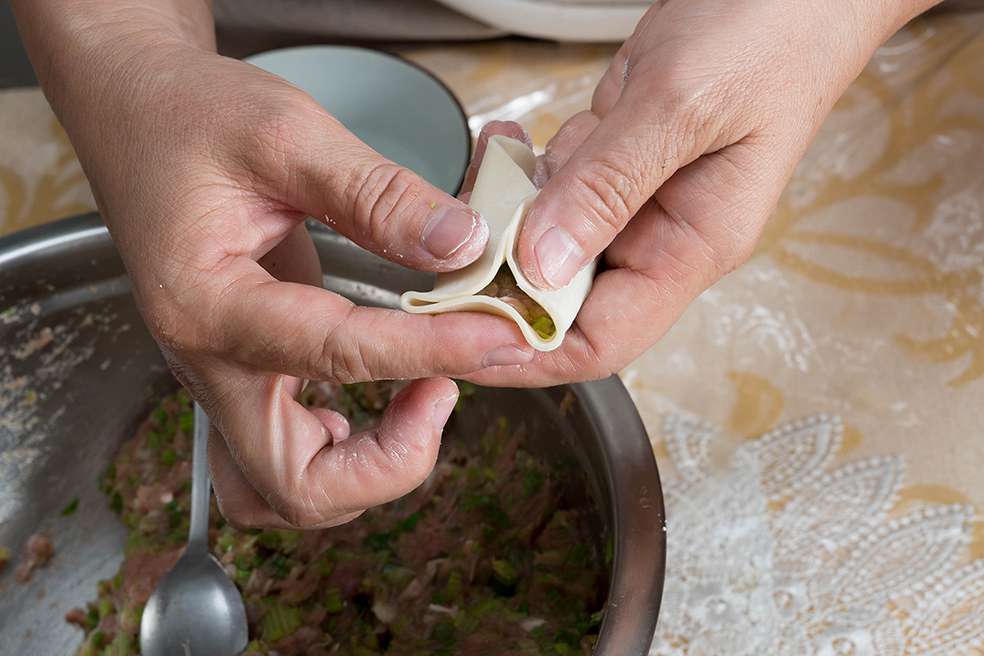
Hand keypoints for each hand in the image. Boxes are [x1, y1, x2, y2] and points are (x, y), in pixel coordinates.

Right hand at [13, 3, 533, 527]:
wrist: (132, 111)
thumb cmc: (190, 114)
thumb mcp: (287, 133)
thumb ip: (377, 195)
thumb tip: (463, 246)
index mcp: (208, 303)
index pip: (338, 356)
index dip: (432, 350)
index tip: (499, 334)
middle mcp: (206, 362)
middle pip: (298, 486)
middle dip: (391, 462)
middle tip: (446, 392)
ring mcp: (220, 375)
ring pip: (290, 490)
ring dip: (366, 473)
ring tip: (419, 400)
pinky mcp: (243, 370)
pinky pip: (290, 453)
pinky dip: (343, 454)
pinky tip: (379, 402)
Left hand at [470, 0, 933, 386]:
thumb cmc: (769, 34)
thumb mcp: (680, 105)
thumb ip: (608, 186)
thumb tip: (542, 265)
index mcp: (690, 248)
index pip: (602, 340)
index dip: (528, 352)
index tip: (460, 335)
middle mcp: (659, 238)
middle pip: (561, 300)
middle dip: (500, 274)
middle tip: (450, 244)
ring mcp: (634, 203)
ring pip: (544, 242)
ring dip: (505, 212)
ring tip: (494, 161)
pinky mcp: (614, 167)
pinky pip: (549, 190)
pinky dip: (519, 170)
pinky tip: (509, 140)